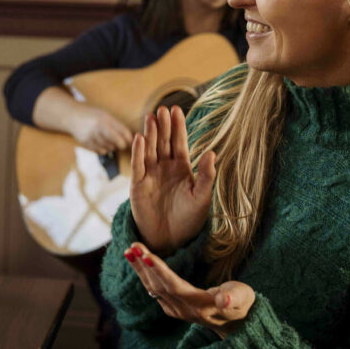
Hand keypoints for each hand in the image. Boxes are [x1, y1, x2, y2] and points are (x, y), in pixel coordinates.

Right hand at [68, 105, 133, 154]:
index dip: (129, 138)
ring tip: (109, 141)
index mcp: (106, 119)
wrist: (72, 116)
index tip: (130, 139)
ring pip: (110, 148)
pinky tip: (101, 143)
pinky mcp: (86, 143)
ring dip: (112, 147)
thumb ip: (116, 125)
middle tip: (121, 143)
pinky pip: (101, 151)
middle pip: (119, 143)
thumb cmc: (92, 115)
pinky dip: (104, 149)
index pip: (124, 132)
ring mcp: (91, 136)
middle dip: (122, 144)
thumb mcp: (105, 115)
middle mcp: (98, 128)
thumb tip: (130, 138)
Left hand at [124, 242, 253, 337]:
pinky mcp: (172, 307)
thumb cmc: (242, 305)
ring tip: (129, 251)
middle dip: (144, 265)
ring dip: (140, 270)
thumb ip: (234, 298)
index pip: (175, 285)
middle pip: (158, 285)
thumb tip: (223, 299)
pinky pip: (154, 291)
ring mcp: (176, 310)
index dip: (160, 271)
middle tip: (133, 246)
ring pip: (153, 288)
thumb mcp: (243, 299)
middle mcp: (183, 309)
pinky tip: (138, 263)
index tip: (147, 256)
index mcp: (199, 305)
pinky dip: (144, 275)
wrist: (236, 325)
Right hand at [130, 105, 215, 254]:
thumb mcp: (202, 197)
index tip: (177, 109)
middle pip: (163, 141)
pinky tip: (140, 138)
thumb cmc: (189, 220)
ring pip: (150, 149)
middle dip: (163, 125)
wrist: (170, 241)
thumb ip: (206, 175)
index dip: (178, 126)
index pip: (179, 142)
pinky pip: (138, 165)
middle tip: (163, 108)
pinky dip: (138, 152)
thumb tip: (211, 152)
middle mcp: (165, 168)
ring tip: (151, 116)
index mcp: (181, 168)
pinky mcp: (138, 185)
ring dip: (151, 133)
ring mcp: (150, 175)